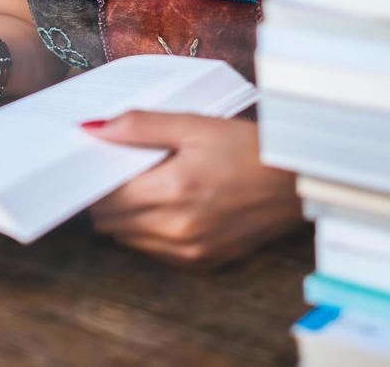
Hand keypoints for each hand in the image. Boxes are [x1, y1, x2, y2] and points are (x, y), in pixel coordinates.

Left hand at [82, 111, 304, 269]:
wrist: (296, 182)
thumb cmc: (247, 148)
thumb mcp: (194, 124)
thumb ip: (139, 125)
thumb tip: (92, 129)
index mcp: (172, 190)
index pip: (105, 196)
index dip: (98, 177)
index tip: (102, 161)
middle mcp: (176, 229)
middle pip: (110, 222)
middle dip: (109, 197)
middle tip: (126, 170)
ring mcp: (189, 251)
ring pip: (128, 239)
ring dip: (128, 216)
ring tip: (151, 186)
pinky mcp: (202, 264)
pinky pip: (154, 252)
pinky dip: (150, 232)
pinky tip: (170, 207)